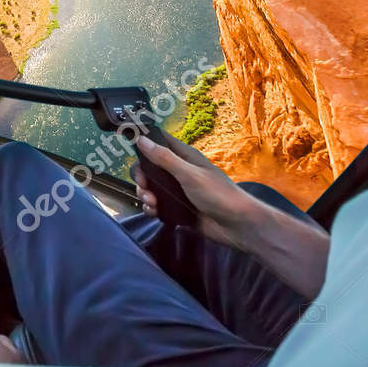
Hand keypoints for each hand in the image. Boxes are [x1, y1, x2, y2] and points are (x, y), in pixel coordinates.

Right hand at [132, 133, 254, 247]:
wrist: (238, 227)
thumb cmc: (219, 195)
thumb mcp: (190, 174)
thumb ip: (164, 158)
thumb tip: (141, 139)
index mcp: (184, 157)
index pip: (159, 142)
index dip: (144, 142)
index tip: (130, 147)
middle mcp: (179, 172)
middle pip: (149, 168)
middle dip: (141, 177)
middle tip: (144, 186)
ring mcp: (178, 191)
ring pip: (151, 188)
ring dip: (145, 194)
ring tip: (152, 203)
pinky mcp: (177, 208)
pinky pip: (157, 205)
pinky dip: (152, 208)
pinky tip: (155, 212)